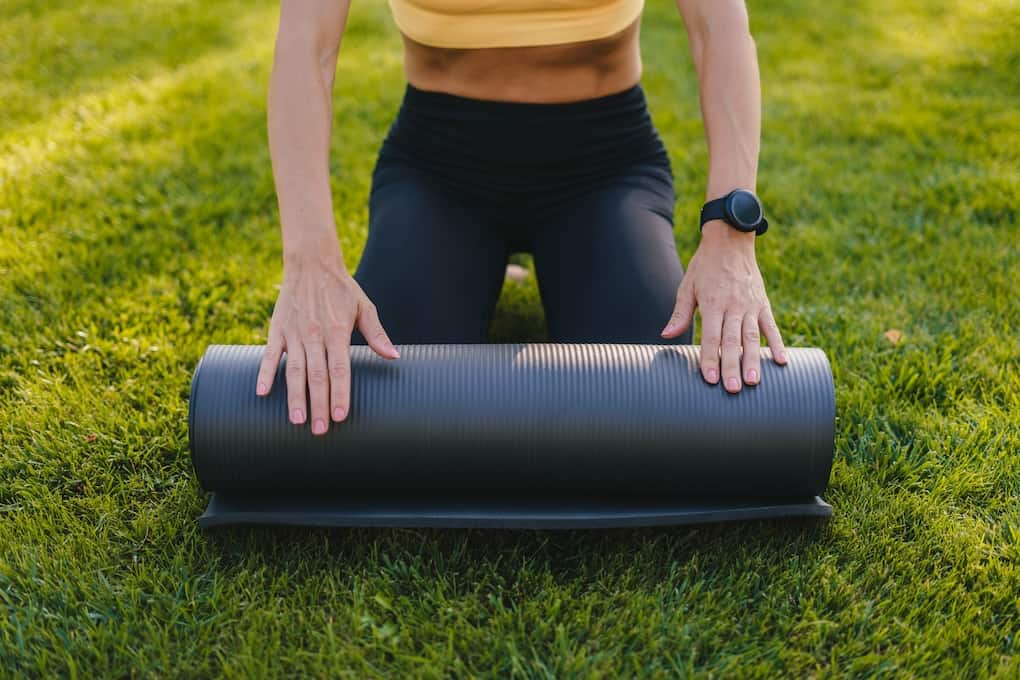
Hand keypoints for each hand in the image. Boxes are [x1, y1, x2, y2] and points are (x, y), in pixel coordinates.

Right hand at [255, 253, 398, 434]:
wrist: (311, 264)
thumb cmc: (342, 289)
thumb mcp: (364, 308)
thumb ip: (376, 334)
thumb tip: (394, 356)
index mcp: (337, 331)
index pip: (340, 369)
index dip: (340, 393)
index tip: (340, 416)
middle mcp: (314, 334)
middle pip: (317, 376)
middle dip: (318, 404)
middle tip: (319, 430)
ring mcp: (294, 333)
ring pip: (294, 370)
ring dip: (294, 397)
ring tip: (296, 421)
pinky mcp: (277, 330)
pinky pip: (270, 355)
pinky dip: (265, 373)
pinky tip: (262, 393)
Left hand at [660, 220, 786, 392]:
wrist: (730, 241)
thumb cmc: (705, 266)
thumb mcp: (688, 286)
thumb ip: (680, 313)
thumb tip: (667, 335)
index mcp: (712, 303)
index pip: (711, 336)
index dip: (710, 358)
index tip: (710, 378)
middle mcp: (733, 306)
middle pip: (732, 341)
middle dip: (731, 366)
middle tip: (732, 389)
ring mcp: (751, 305)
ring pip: (752, 337)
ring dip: (753, 361)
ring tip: (753, 382)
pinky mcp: (763, 303)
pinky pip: (771, 326)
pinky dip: (778, 344)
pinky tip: (782, 362)